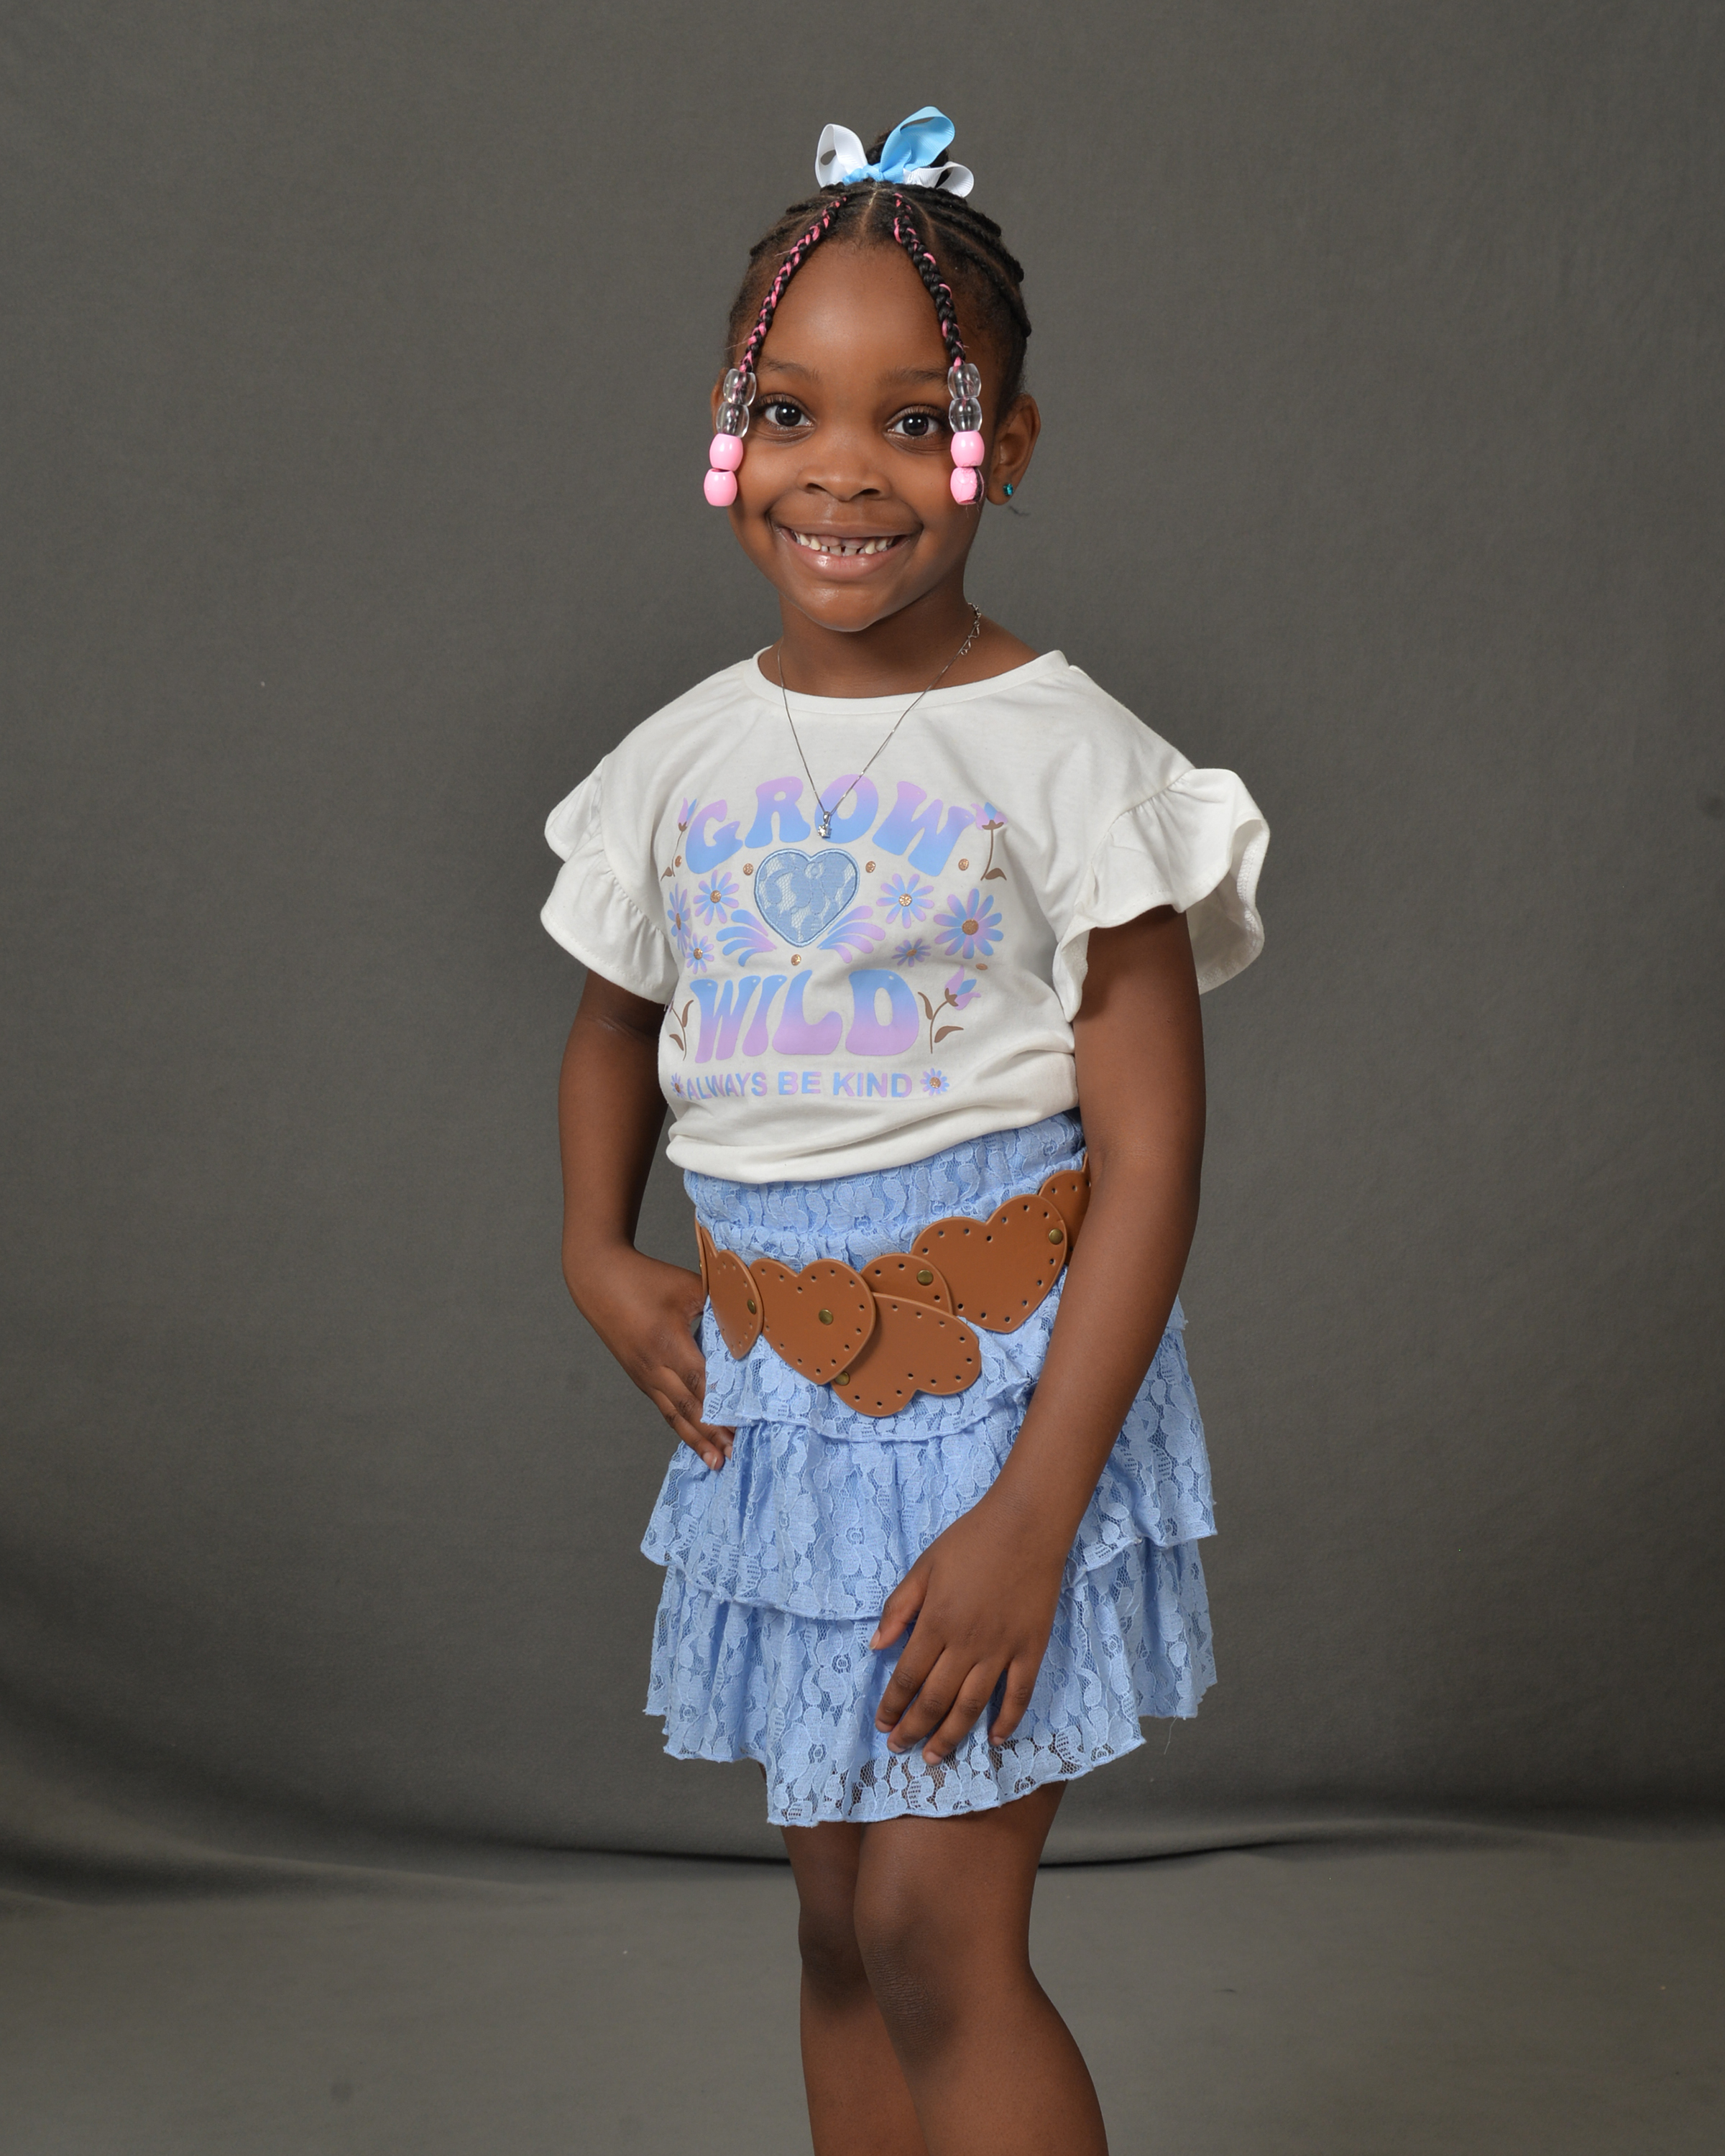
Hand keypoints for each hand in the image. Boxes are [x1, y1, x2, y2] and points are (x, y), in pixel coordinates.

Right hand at [572, 1247, 734, 1470]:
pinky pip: (663, 1407)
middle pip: (688, 1406)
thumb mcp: (688, 1286)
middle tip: (735, 1454)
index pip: (701, 1381)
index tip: (744, 1424)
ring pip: (674, 1414)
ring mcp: (644, 1375)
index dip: (722, 1406)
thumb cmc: (646, 1279)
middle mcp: (653, 1366)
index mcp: (667, 1342)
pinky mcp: (639, 1377)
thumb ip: (721, 1306)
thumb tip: (753, 1323)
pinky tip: (694, 1440)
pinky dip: (681, 1426)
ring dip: (697, 1439)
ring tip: (716, 1461)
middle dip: (713, 1433)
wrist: (598, 1279)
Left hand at [869, 1491, 1068, 1762]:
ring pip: (972, 1705)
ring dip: (950, 1736)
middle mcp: (966, 1643)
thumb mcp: (924, 1566)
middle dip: (914, 1729)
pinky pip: (1018, 1694)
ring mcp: (1002, 1649)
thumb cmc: (971, 1540)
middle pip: (935, 1699)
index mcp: (936, 1622)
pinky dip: (1007, 1720)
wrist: (1026, 1524)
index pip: (907, 1676)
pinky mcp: (1031, 1648)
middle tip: (900, 1749)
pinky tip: (995, 1739)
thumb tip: (875, 1647)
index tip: (882, 1724)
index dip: (892, 1705)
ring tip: (934, 1757)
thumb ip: (899, 1607)